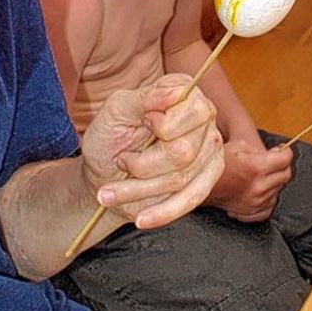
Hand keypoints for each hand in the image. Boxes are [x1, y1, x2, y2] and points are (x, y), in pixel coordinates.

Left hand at [81, 74, 224, 230]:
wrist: (103, 175)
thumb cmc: (109, 138)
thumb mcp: (117, 110)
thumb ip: (145, 97)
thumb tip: (176, 92)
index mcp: (185, 92)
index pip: (192, 110)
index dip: (162, 123)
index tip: (142, 124)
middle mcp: (203, 120)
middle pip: (184, 151)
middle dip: (143, 164)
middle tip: (121, 160)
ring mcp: (208, 152)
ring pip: (180, 179)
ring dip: (139, 189)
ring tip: (111, 192)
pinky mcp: (205, 181)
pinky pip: (190, 200)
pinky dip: (163, 212)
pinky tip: (141, 218)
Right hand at [207, 131, 291, 221]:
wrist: (202, 182)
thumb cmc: (219, 162)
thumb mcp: (239, 146)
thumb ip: (262, 151)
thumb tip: (277, 154)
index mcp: (256, 167)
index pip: (285, 160)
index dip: (286, 152)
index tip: (283, 149)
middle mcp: (258, 187)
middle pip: (285, 175)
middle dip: (282, 166)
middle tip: (274, 160)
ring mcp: (256, 201)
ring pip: (278, 189)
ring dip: (274, 180)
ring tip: (262, 174)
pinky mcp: (251, 210)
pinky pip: (270, 204)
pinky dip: (269, 196)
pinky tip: (262, 188)